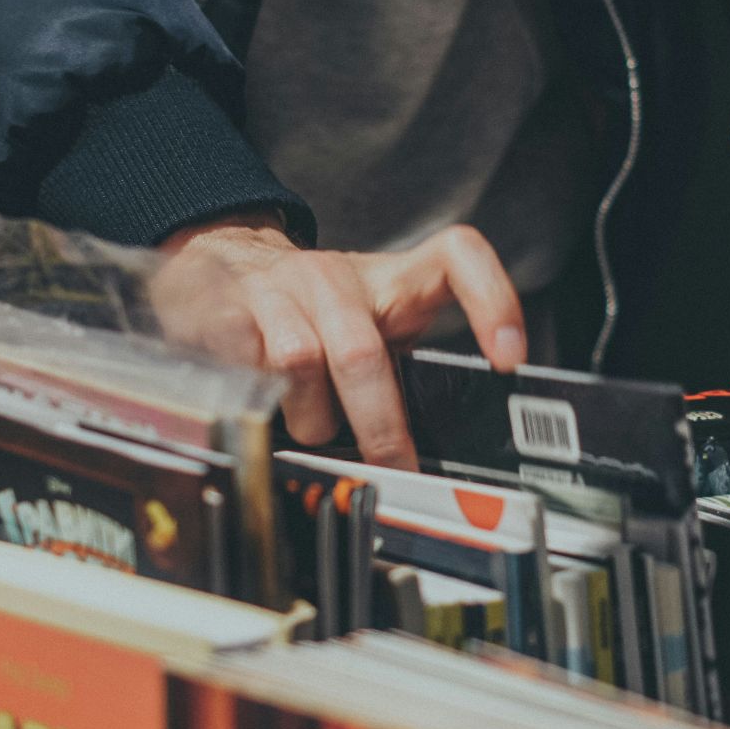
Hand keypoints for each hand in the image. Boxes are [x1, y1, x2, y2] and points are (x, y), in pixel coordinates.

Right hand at [155, 214, 525, 469]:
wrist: (220, 258)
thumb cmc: (312, 312)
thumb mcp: (371, 325)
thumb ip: (404, 370)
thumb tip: (442, 453)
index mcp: (389, 279)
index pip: (456, 258)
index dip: (491, 300)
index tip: (509, 357)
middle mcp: (336, 277)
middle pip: (363, 353)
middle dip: (379, 427)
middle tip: (394, 470)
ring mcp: (279, 289)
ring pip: (300, 363)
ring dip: (310, 419)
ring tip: (311, 431)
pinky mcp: (226, 306)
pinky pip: (244, 366)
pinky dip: (258, 405)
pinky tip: (261, 412)